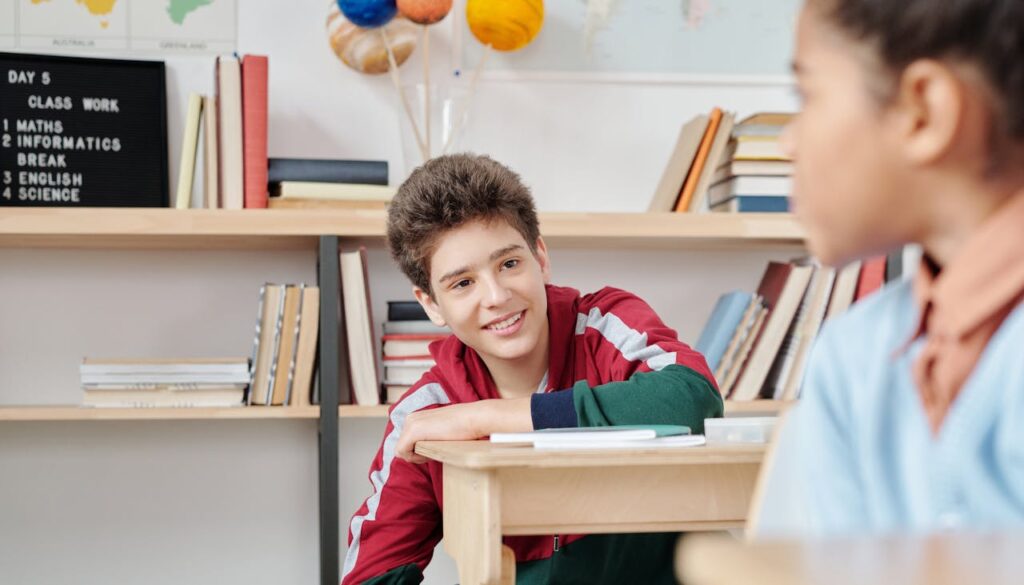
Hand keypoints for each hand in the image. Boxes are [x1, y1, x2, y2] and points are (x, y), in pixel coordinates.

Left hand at [395, 397, 530, 463]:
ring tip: (434, 451)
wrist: (475, 418)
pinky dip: (414, 458)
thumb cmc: (464, 427)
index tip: (434, 450)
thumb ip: (430, 436)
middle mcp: (410, 418)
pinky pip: (402, 452)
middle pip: (403, 447)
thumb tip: (423, 450)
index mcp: (416, 417)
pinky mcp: (413, 431)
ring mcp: (411, 423)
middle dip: (416, 454)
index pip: (407, 443)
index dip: (418, 452)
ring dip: (416, 457)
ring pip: (401, 451)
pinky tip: (430, 453)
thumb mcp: (442, 430)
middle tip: (435, 452)